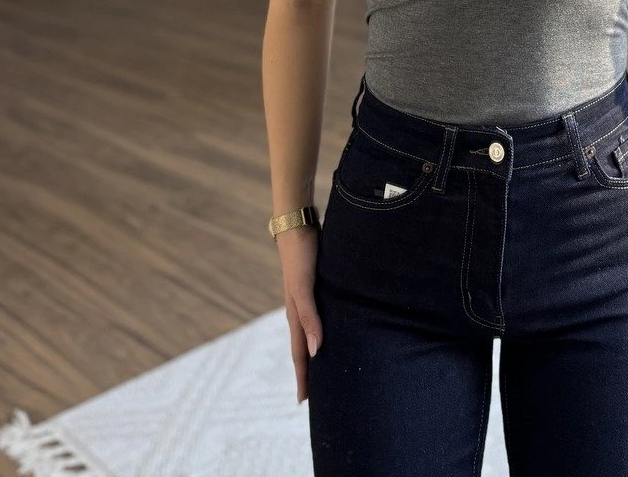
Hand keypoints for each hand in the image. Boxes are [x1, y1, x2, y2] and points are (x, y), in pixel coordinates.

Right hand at [277, 227, 322, 402]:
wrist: (298, 225)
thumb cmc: (301, 256)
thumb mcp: (304, 287)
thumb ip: (309, 317)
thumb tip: (316, 350)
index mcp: (296, 315)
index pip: (300, 354)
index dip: (303, 377)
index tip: (303, 402)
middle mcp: (300, 310)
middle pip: (304, 347)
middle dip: (308, 370)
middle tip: (315, 393)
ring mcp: (307, 298)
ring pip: (311, 332)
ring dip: (315, 351)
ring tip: (323, 367)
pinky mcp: (316, 286)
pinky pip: (319, 315)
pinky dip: (322, 329)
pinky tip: (332, 329)